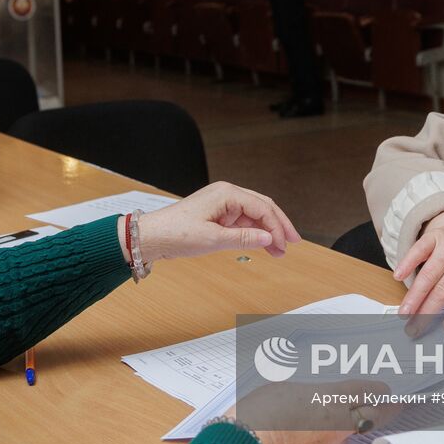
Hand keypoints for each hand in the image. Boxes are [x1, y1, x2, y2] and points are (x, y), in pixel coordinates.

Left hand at [133, 181, 300, 262]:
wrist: (151, 237)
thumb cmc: (176, 232)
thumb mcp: (213, 239)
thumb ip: (244, 238)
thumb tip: (269, 239)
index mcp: (227, 193)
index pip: (262, 208)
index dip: (277, 227)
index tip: (285, 245)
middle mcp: (226, 195)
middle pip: (262, 207)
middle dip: (278, 226)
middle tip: (293, 242)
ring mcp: (222, 204)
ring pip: (254, 215)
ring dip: (267, 232)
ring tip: (279, 250)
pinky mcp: (217, 215)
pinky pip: (242, 222)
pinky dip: (253, 233)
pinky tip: (262, 244)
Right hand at [227, 381, 397, 443]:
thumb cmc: (257, 414)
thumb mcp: (282, 389)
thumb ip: (308, 392)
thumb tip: (315, 398)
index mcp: (330, 399)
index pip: (371, 393)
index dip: (381, 390)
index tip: (388, 389)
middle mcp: (337, 426)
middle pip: (371, 416)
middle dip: (378, 409)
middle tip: (382, 403)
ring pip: (346, 434)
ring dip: (341, 426)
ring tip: (320, 417)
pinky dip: (320, 443)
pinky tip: (302, 436)